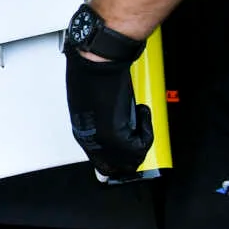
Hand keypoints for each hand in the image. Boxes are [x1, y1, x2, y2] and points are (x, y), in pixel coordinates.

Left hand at [64, 48, 152, 178]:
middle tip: (143, 132)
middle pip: (116, 166)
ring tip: (139, 115)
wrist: (96, 61)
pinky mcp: (114, 135)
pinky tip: (141, 110)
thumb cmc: (93, 74)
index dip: (119, 159)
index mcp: (82, 132)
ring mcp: (100, 140)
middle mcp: (89, 140)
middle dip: (134, 152)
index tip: (131, 155)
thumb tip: (118, 129)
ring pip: (131, 159)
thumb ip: (102, 121)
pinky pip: (140, 146)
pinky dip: (147, 129)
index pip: (100, 162)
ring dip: (142, 139)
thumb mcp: (94, 105)